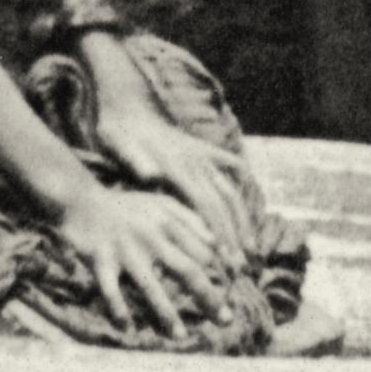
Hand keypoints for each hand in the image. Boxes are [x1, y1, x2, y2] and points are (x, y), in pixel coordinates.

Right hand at [50, 171, 223, 335]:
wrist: (80, 198)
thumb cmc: (127, 207)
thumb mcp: (161, 204)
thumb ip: (191, 220)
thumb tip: (219, 246)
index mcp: (168, 223)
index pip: (203, 252)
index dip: (222, 274)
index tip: (234, 292)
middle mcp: (151, 237)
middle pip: (186, 271)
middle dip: (208, 297)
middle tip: (226, 320)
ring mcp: (125, 250)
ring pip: (151, 286)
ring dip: (167, 314)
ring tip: (180, 337)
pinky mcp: (100, 260)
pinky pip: (111, 291)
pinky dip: (119, 310)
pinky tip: (128, 328)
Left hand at [81, 39, 263, 260]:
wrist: (126, 103)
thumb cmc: (118, 131)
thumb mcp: (118, 145)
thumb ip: (136, 161)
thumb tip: (150, 175)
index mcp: (177, 165)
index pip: (206, 206)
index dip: (220, 234)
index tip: (228, 260)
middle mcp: (196, 160)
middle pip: (223, 204)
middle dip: (235, 237)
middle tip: (242, 267)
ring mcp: (202, 154)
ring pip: (230, 190)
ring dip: (242, 221)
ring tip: (251, 249)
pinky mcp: (203, 150)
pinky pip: (231, 167)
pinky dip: (244, 183)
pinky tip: (251, 203)